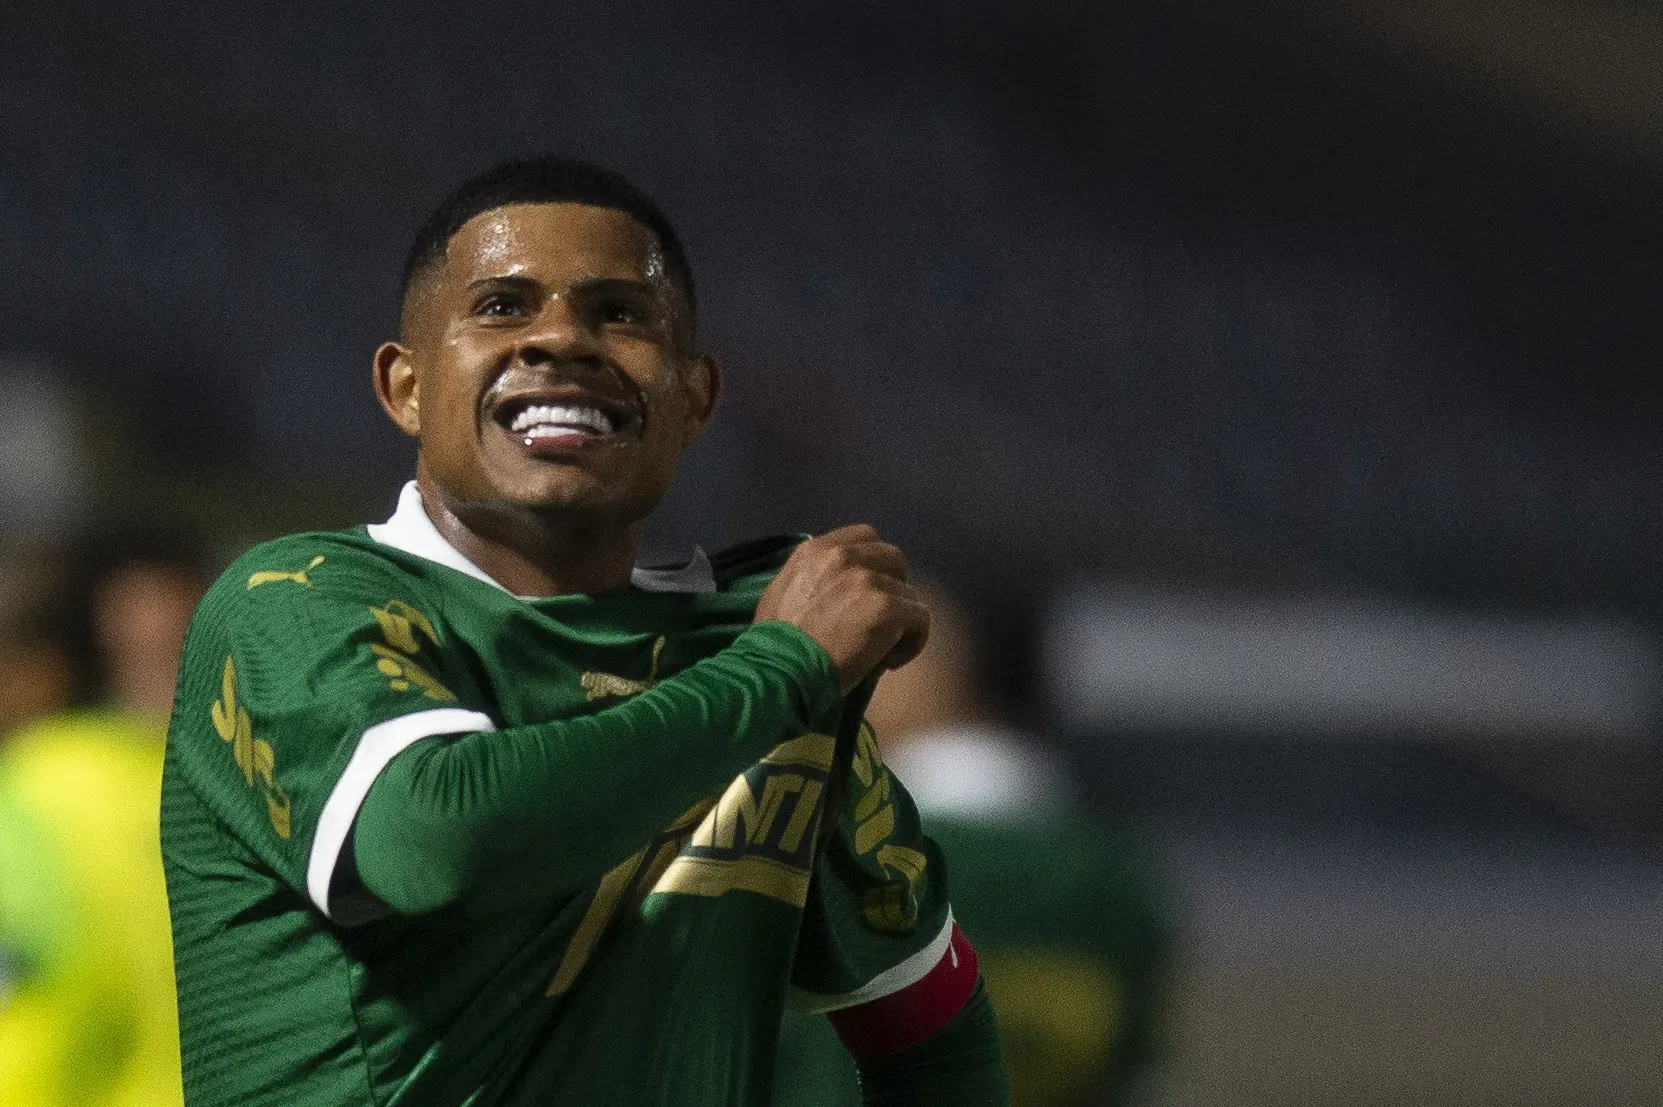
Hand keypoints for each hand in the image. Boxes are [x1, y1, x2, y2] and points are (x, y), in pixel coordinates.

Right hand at [754, 525, 929, 693]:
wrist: (779, 673)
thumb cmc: (773, 646)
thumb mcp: (779, 595)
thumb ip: (810, 577)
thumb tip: (835, 583)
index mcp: (815, 551)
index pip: (865, 537)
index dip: (875, 565)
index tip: (867, 594)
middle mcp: (842, 556)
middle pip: (894, 558)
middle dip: (893, 587)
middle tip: (880, 621)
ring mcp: (866, 579)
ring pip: (908, 593)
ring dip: (900, 621)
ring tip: (881, 649)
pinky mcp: (885, 606)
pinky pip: (920, 618)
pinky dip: (913, 642)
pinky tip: (891, 662)